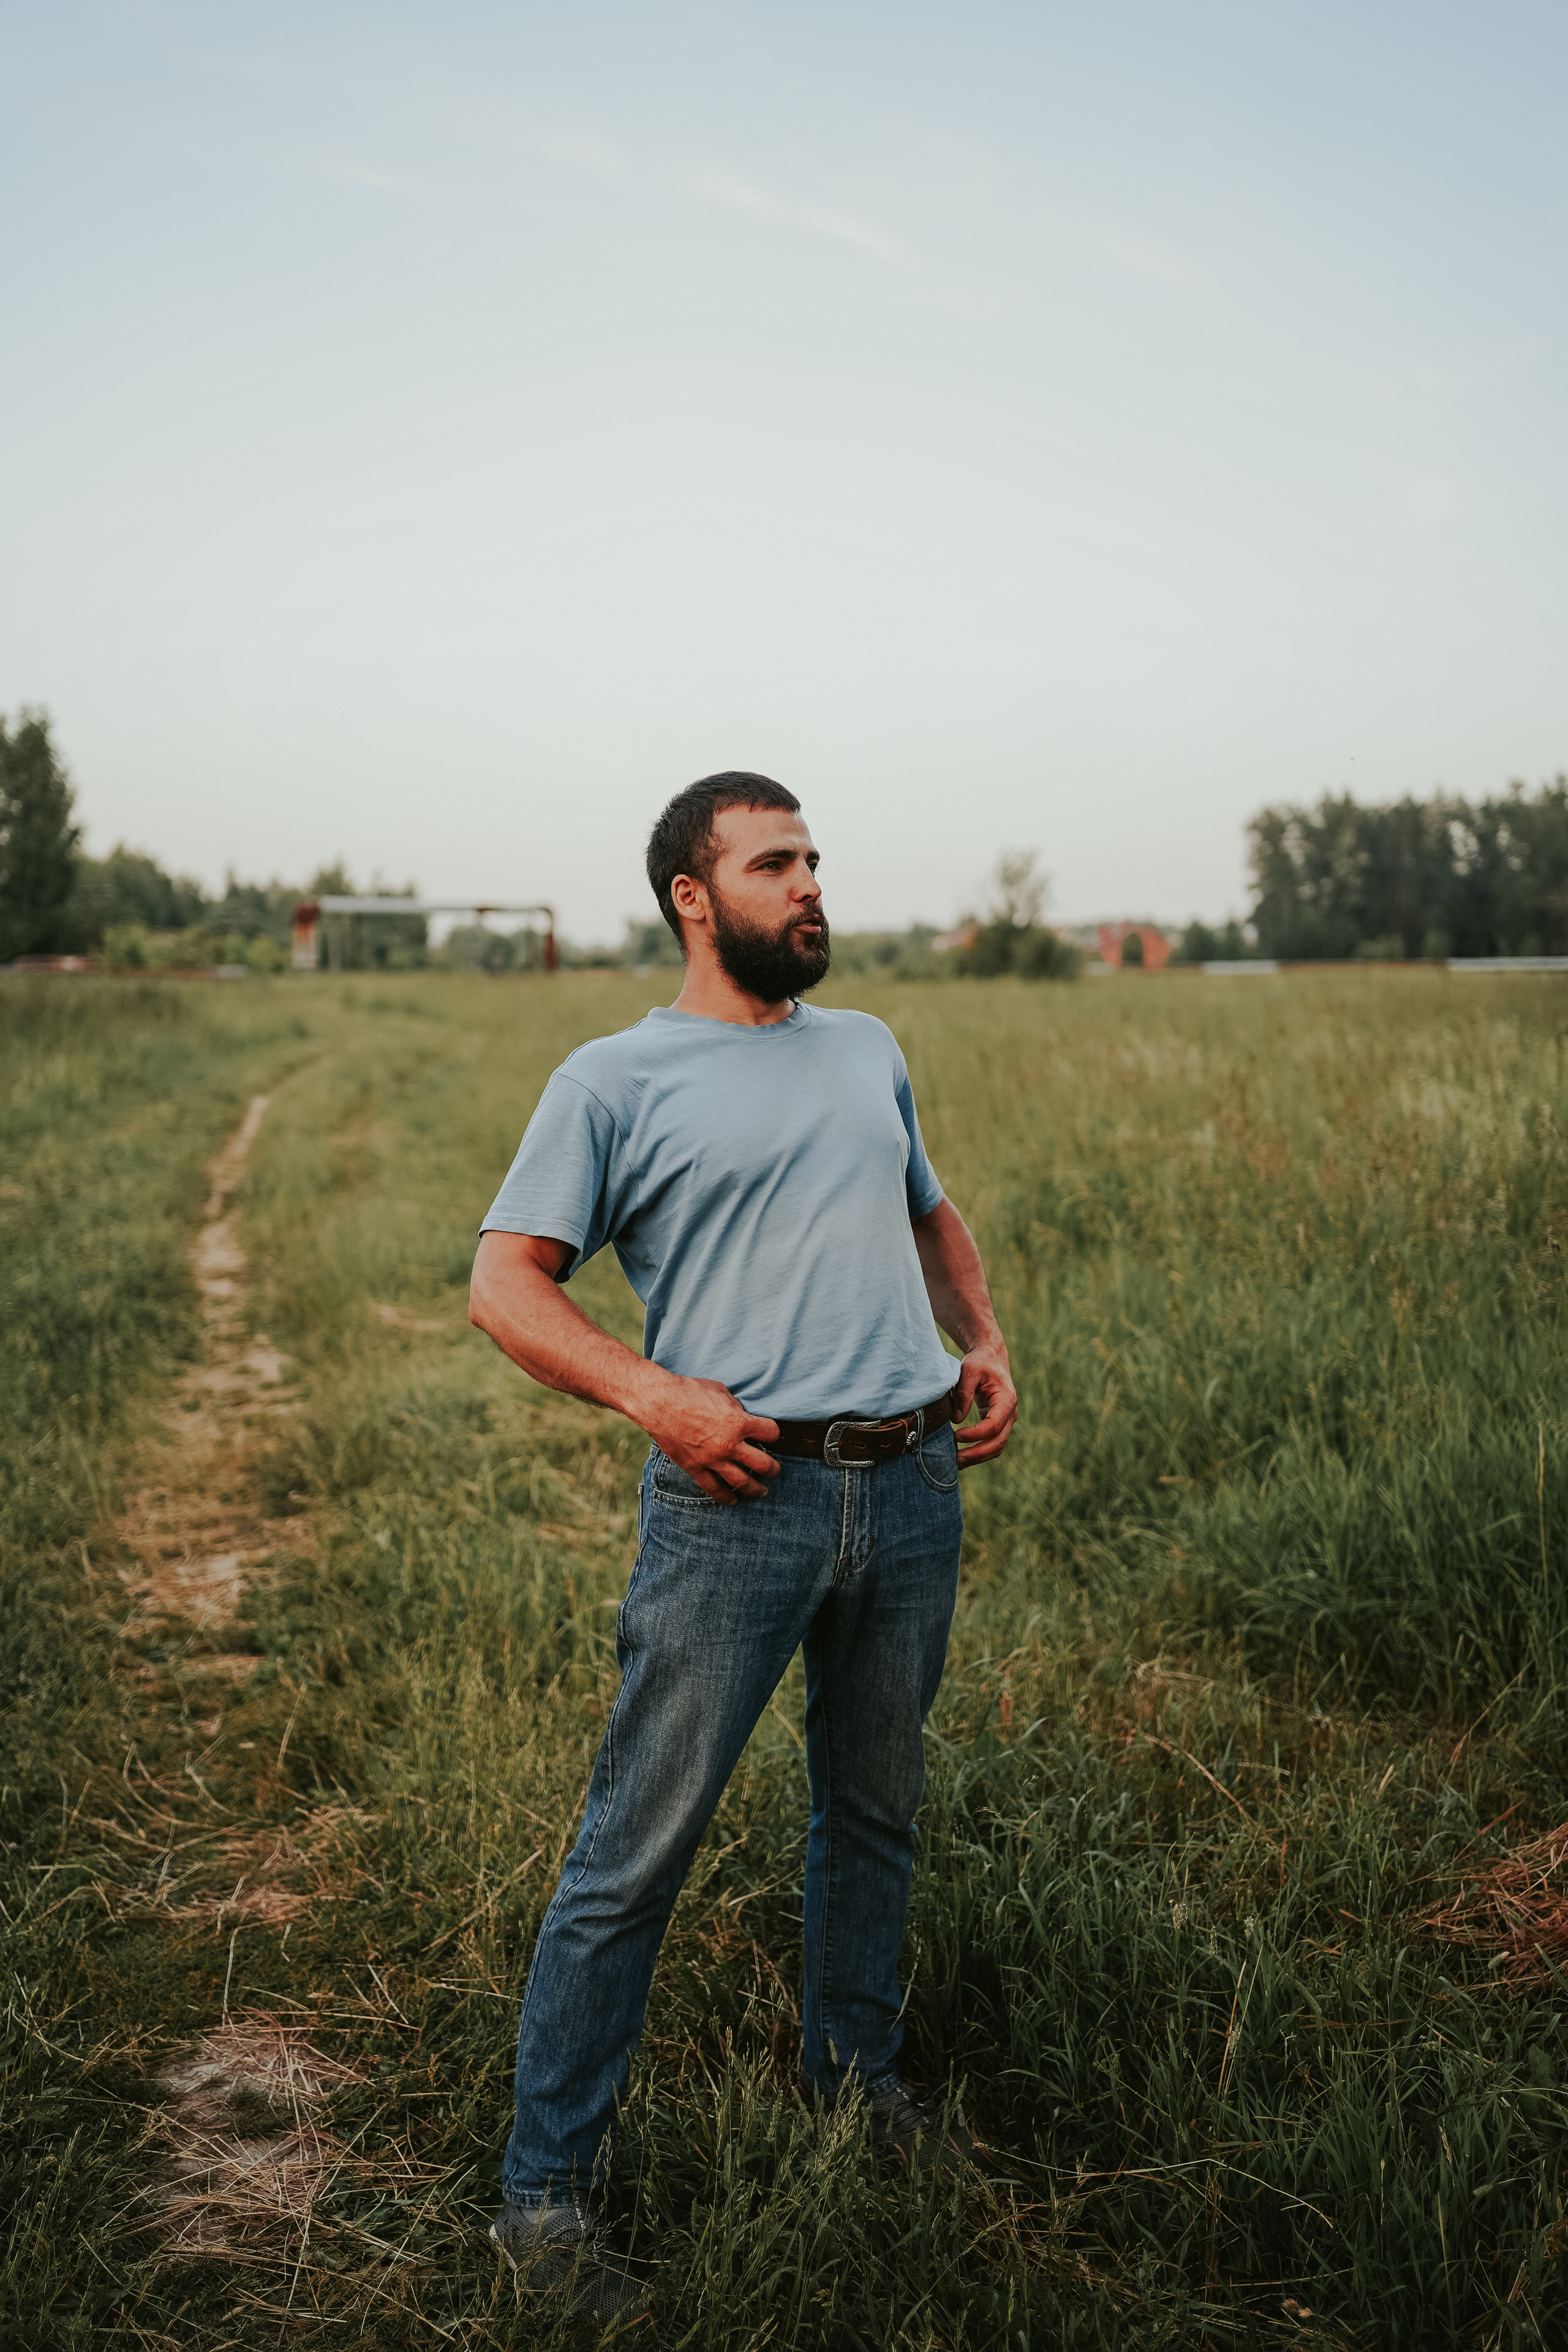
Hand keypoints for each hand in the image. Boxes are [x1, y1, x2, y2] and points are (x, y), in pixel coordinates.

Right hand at [642, 1374, 780, 1502]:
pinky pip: (714, 1489)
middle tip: (775, 1470)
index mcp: (739, 1423)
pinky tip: (733, 1500)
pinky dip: (726, 1497)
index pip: (771, 1433)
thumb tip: (742, 1415)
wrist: (658, 1403)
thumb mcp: (721, 1392)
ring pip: (742, 1482)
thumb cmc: (689, 1391)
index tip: (770, 1435)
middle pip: (763, 1464)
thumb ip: (735, 1407)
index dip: (773, 1433)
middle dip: (773, 1469)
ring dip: (756, 1489)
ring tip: (762, 1491)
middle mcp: (729, 1445)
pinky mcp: (695, 1468)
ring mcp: (712, 1459)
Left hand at [951, 1341, 1016, 1466]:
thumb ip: (963, 1394)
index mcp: (1007, 1399)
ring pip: (997, 1447)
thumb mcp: (968, 1371)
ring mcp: (1006, 1420)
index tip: (955, 1435)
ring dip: (978, 1457)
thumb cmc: (980, 1363)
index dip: (975, 1434)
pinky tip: (962, 1456)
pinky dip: (979, 1452)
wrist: (991, 1359)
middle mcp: (1010, 1413)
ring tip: (956, 1462)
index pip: (993, 1425)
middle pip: (998, 1441)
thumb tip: (956, 1420)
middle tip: (955, 1459)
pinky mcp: (998, 1424)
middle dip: (977, 1453)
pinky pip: (992, 1443)